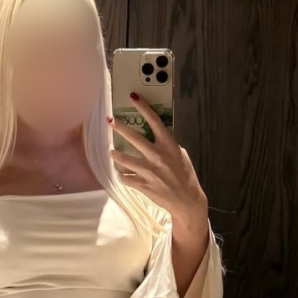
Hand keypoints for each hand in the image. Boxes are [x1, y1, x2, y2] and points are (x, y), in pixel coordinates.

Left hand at [109, 92, 207, 232]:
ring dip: (115, 153)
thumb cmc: (185, 176)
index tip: (133, 97)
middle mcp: (158, 156)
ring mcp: (149, 171)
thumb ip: (168, 145)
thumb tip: (156, 135)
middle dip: (120, 127)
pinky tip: (119, 172)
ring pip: (124, 158)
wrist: (187, 200)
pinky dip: (121, 174)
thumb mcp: (181, 155)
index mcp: (169, 145)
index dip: (143, 108)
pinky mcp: (143, 184)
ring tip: (111, 150)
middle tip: (110, 121)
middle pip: (134, 137)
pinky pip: (125, 177)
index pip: (155, 121)